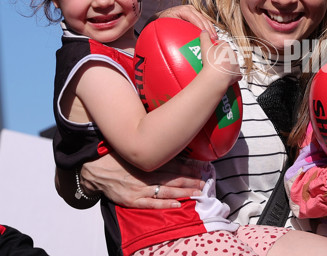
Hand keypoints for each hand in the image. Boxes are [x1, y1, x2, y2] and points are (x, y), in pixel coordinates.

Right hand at [80, 153, 204, 208]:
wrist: (95, 170)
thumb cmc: (116, 159)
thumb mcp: (136, 151)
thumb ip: (153, 152)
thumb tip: (171, 147)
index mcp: (148, 162)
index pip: (174, 165)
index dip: (189, 168)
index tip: (202, 169)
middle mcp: (146, 175)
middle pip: (173, 178)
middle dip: (191, 181)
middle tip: (205, 183)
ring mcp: (139, 188)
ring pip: (166, 191)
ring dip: (183, 192)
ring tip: (197, 193)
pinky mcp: (132, 200)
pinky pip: (151, 203)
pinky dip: (164, 204)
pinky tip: (177, 204)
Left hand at [157, 5, 216, 39]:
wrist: (164, 16)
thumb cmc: (165, 20)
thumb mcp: (168, 23)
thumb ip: (176, 27)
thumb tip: (184, 36)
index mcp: (184, 10)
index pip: (195, 18)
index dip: (200, 26)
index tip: (204, 34)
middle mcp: (190, 9)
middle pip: (202, 19)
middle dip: (208, 29)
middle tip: (212, 38)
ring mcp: (194, 11)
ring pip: (205, 20)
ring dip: (210, 29)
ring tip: (214, 37)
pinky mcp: (197, 15)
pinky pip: (205, 21)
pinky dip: (209, 28)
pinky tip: (212, 35)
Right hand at [200, 31, 240, 86]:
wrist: (216, 77)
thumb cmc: (211, 62)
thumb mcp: (205, 46)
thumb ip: (204, 37)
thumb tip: (204, 31)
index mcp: (227, 48)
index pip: (222, 43)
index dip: (216, 45)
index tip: (212, 47)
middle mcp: (233, 56)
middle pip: (228, 53)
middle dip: (222, 55)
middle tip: (213, 58)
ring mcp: (236, 65)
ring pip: (232, 63)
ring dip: (227, 64)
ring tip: (218, 68)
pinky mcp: (237, 75)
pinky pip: (235, 74)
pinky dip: (232, 75)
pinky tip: (226, 76)